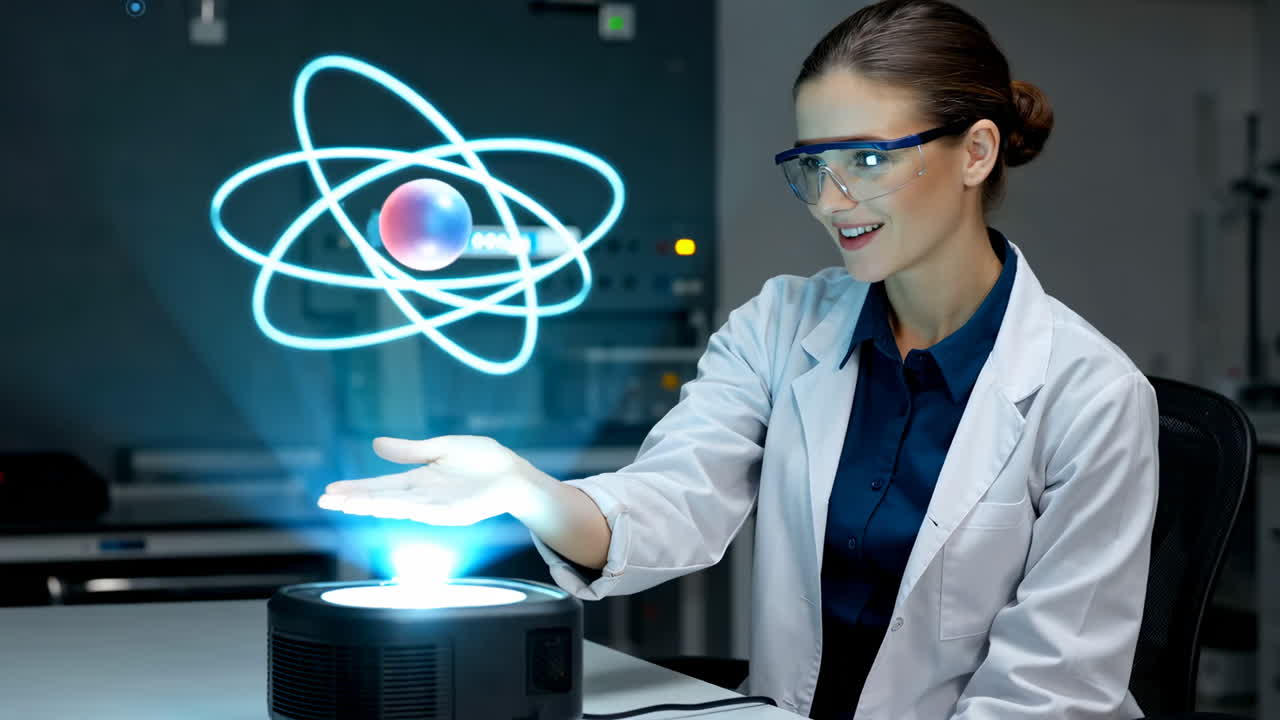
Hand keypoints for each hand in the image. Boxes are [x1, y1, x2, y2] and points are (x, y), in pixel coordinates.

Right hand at [317, 435, 533, 525]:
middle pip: (380, 498)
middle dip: (352, 499)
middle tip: (324, 500)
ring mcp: (434, 507)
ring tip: (343, 504)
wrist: (514, 474)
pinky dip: (396, 509)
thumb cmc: (483, 460)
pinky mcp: (449, 513)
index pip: (380, 485)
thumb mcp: (440, 448)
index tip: (330, 490)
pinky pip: (418, 511)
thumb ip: (409, 450)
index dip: (355, 488)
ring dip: (368, 505)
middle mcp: (421, 496)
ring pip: (394, 507)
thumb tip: (375, 444)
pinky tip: (378, 506)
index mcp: (418, 480)